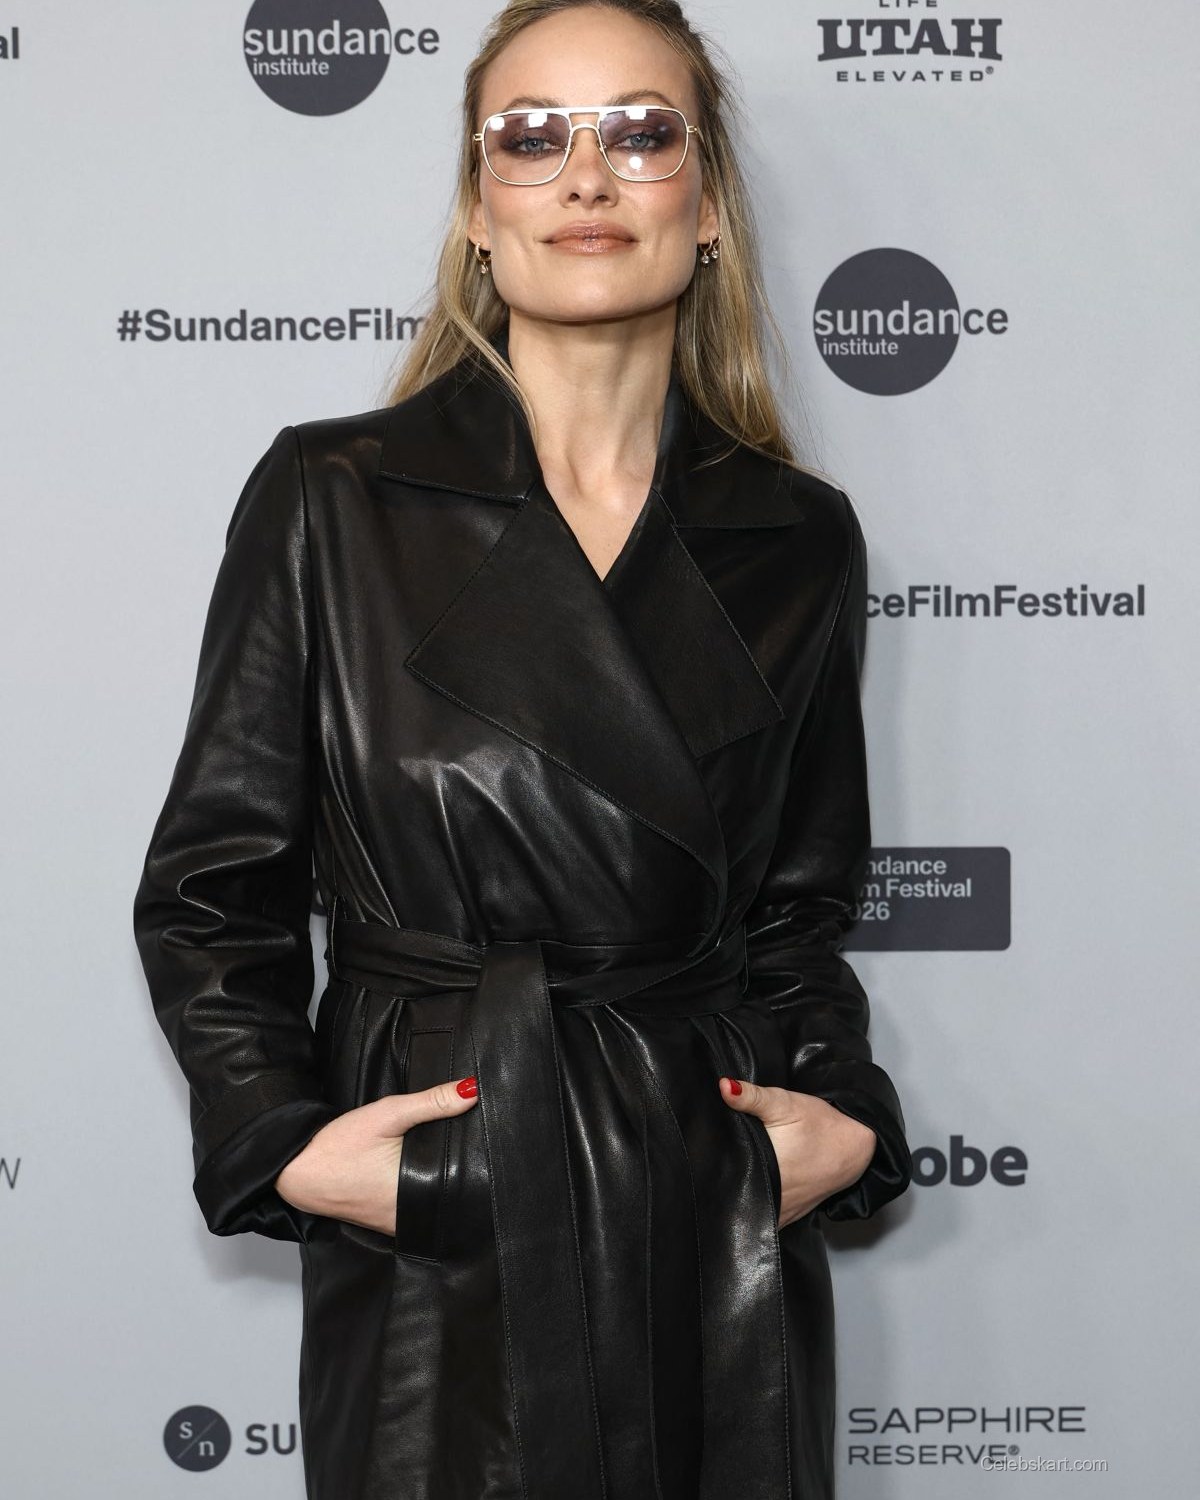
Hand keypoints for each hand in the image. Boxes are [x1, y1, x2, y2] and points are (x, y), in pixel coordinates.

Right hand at [274, 1077, 479, 1235]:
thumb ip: (432, 1103)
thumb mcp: (387, 1115)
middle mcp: (407, 1219)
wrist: (295, 1169)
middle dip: (461, 1175)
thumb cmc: (338, 1145)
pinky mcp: (384, 1224)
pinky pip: (414, 1210)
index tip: (487, 1150)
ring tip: (453, 1160)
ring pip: (433, 1206)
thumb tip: (472, 1091)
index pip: (462, 1185)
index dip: (477, 1167)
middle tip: (472, 1151)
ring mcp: (394, 1226)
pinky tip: (423, 1175)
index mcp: (413, 1195)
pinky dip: (421, 1194)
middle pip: (449, 1197)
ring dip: (441, 1186)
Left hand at [718, 1077, 875, 1229]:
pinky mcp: (788, 1217)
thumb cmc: (822, 1125)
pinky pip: (763, 1215)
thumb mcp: (786, 1103)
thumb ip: (752, 1097)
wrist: (856, 1149)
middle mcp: (768, 1197)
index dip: (705, 1163)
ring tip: (725, 1174)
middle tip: (707, 1159)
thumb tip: (723, 1086)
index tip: (697, 1153)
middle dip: (718, 1179)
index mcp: (762, 1170)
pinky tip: (750, 1187)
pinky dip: (754, 1204)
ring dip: (736, 1194)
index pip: (721, 1174)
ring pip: (746, 1209)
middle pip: (730, 1193)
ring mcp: (779, 1213)